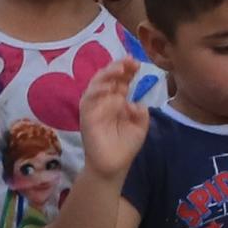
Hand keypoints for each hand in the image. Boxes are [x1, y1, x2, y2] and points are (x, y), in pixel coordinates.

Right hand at [73, 62, 149, 181]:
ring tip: (120, 69)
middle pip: (109, 77)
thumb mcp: (140, 127)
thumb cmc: (125, 146)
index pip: (121, 80)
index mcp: (117, 99)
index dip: (128, 70)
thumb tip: (135, 102)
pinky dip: (97, 91)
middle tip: (130, 61)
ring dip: (107, 74)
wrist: (114, 166)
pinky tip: (109, 88)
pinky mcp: (86, 115)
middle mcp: (105, 99)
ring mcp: (94, 106)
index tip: (137, 63)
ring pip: (96, 83)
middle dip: (119, 67)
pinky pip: (88, 99)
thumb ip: (141, 113)